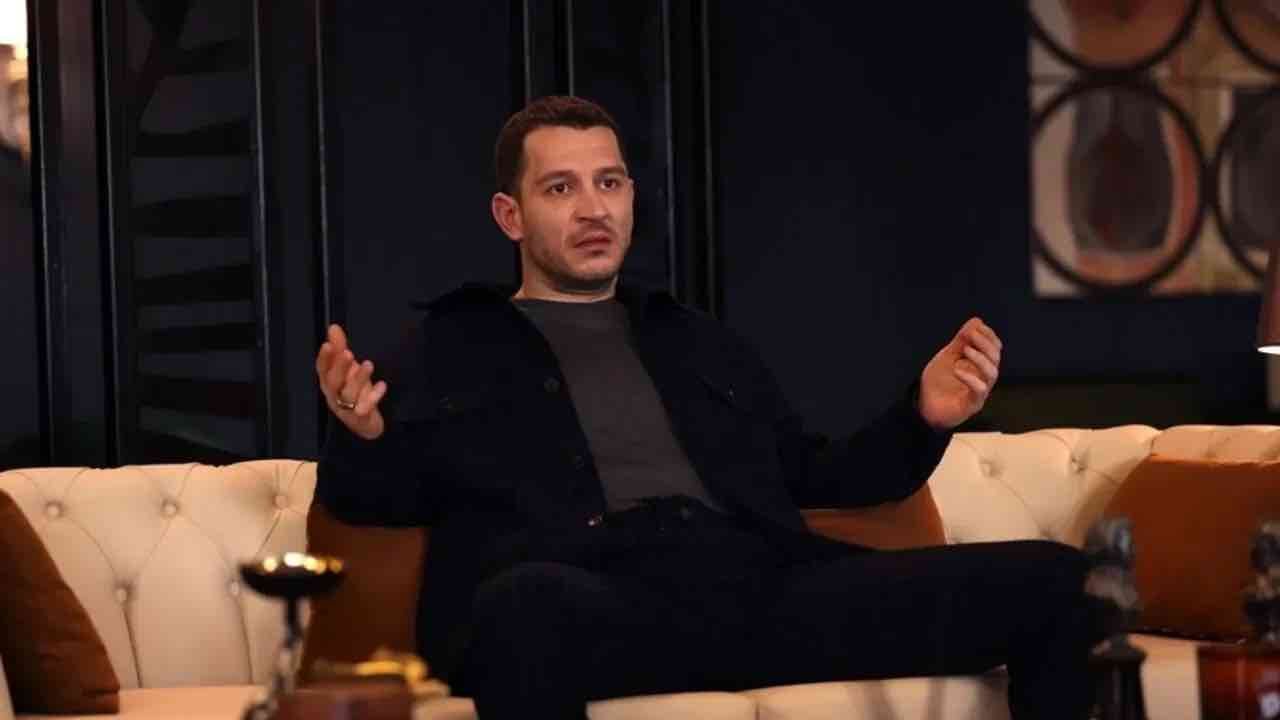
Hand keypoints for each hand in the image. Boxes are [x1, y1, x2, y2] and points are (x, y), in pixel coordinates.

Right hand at [315, 324, 387, 439]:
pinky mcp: (361, 417)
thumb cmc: (352, 392)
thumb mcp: (346, 369)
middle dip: (339, 367)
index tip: (328, 345)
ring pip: (349, 394)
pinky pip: (366, 407)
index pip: (322, 369)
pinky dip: (374, 396)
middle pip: (333, 382)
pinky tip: (382, 386)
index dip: (324, 358)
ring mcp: (347, 407)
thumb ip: (340, 348)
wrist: (363, 422)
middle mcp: (334, 395)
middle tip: (347, 354)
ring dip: (358, 379)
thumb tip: (333, 327)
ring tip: (368, 365)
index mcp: (328, 382)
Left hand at [917, 317, 1001, 429]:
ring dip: (980, 358)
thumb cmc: (938, 382)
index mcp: (980, 365)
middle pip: (996, 358)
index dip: (988, 335)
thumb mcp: (947, 356)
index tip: (976, 326)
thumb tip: (976, 321)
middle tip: (971, 335)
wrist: (923, 406)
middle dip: (985, 343)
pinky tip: (958, 370)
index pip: (994, 348)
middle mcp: (984, 377)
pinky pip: (980, 390)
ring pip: (992, 373)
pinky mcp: (972, 404)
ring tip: (965, 350)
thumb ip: (960, 341)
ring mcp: (980, 391)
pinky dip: (970, 377)